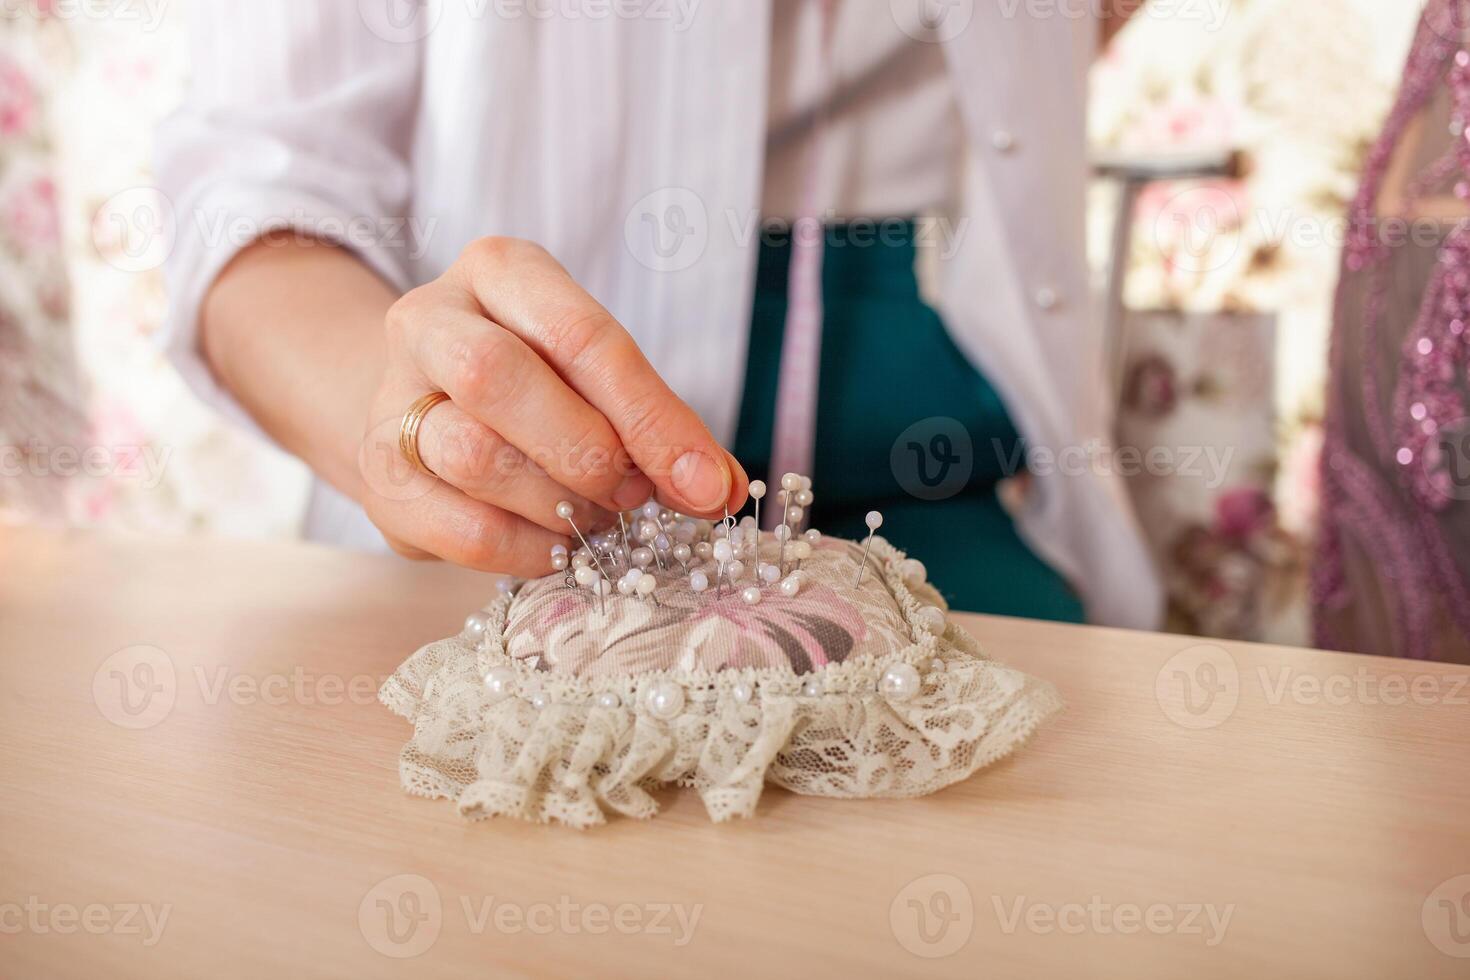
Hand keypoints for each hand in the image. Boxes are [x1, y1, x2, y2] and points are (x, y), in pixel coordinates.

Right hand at [358, 237, 747, 575]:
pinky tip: (557, 545)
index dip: (651, 417)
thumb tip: (719, 487)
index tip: (705, 482)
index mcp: (499, 271)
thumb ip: (658, 423)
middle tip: (631, 492)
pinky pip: (459, 527)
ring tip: (594, 515)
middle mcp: (430, 320)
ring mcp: (393, 398)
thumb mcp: (598, 373)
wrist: (427, 403)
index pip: (581, 336)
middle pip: (497, 378)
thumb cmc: (536, 382)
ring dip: (558, 503)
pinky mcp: (380, 478)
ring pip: (472, 454)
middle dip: (586, 451)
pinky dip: (528, 549)